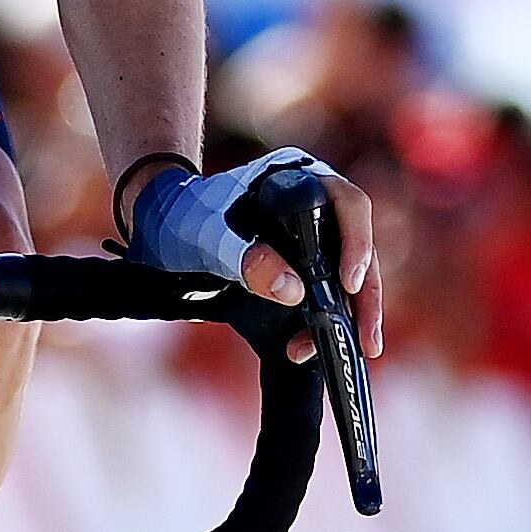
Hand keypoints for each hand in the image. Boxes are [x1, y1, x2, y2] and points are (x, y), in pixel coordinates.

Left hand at [127, 149, 387, 363]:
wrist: (162, 228)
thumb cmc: (187, 217)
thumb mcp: (210, 237)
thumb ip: (246, 258)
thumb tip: (294, 291)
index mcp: (301, 179)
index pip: (348, 203)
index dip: (357, 243)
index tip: (348, 284)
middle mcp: (317, 205)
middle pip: (358, 248)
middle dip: (365, 297)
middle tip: (367, 341)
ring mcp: (313, 237)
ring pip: (347, 276)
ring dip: (349, 316)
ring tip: (349, 352)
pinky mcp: (302, 267)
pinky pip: (325, 294)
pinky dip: (324, 321)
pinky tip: (311, 347)